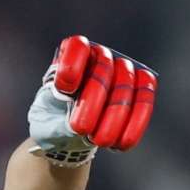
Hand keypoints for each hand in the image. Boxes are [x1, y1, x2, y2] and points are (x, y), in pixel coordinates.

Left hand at [28, 36, 156, 164]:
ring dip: (114, 114)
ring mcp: (121, 72)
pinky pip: (144, 99)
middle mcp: (99, 58)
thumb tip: (74, 125)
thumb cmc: (54, 123)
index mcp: (71, 58)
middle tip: (80, 129)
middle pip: (104, 66)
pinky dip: (136, 122)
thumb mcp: (45, 123)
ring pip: (126, 83)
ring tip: (100, 141)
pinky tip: (121, 143)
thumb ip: (55, 121)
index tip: (66, 88)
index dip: (74, 62)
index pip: (77, 46)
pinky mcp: (138, 91)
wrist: (70, 136)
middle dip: (93, 100)